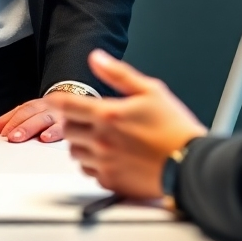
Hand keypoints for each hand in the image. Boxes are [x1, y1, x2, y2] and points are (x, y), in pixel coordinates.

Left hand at [0, 97, 63, 142]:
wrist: (72, 105)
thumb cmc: (43, 114)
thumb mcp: (25, 114)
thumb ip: (4, 122)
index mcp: (34, 106)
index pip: (21, 112)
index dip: (12, 123)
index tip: (3, 135)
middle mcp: (46, 109)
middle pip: (33, 115)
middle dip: (24, 127)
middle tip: (13, 138)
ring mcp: (58, 116)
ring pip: (48, 121)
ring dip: (42, 129)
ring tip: (39, 137)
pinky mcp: (68, 126)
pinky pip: (63, 129)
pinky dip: (56, 133)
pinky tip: (49, 138)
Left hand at [46, 49, 206, 198]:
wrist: (188, 163)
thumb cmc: (174, 127)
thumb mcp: (150, 90)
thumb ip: (118, 74)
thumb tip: (97, 58)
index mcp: (109, 115)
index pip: (67, 106)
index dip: (55, 100)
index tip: (53, 99)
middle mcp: (102, 141)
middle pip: (68, 130)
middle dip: (73, 122)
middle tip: (88, 118)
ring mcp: (104, 163)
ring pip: (75, 153)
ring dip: (81, 143)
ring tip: (101, 137)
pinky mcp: (110, 182)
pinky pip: (88, 172)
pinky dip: (93, 163)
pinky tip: (110, 155)